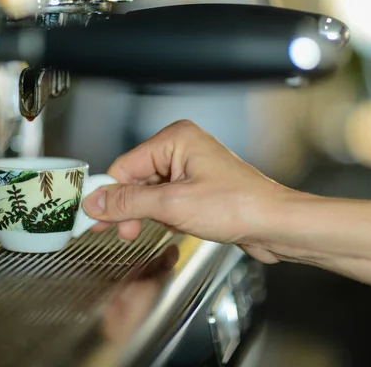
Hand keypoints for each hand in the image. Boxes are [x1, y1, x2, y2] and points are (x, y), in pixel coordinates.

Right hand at [83, 120, 290, 263]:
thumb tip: (96, 201)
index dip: (108, 193)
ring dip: (147, 215)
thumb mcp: (173, 205)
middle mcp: (182, 148)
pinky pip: (165, 200)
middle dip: (128, 208)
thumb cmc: (240, 206)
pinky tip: (176, 226)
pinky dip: (163, 216)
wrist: (277, 226)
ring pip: (149, 192)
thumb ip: (129, 202)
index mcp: (176, 139)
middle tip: (117, 231)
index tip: (93, 215)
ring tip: (155, 229)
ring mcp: (190, 168)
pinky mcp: (197, 188)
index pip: (125, 165)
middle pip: (135, 178)